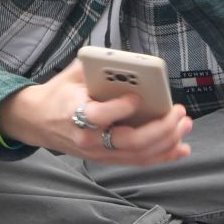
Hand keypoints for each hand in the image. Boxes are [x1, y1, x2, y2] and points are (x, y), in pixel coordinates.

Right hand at [0, 59, 191, 165]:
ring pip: (138, 155)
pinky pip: (138, 161)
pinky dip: (162, 156)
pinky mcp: (107, 158)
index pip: (99, 117)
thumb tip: (130, 62)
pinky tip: (181, 148)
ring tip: (185, 125)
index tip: (139, 97)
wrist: (38, 121)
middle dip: (159, 128)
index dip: (122, 108)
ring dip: (166, 142)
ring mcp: (98, 153)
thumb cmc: (60, 93)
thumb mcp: (73, 73)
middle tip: (178, 112)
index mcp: (75, 113)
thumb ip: (99, 67)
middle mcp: (88, 139)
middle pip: (129, 141)